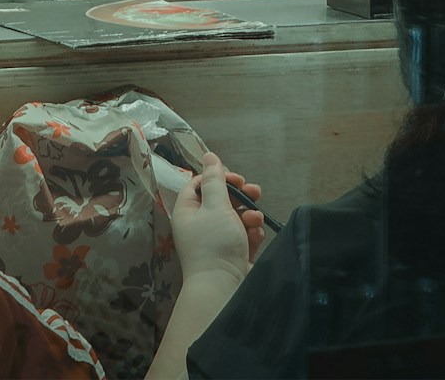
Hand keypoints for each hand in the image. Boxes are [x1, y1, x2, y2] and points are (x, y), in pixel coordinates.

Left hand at [171, 152, 264, 282]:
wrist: (225, 289)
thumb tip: (209, 155)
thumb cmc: (215, 243)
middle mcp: (200, 225)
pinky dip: (251, 234)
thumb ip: (215, 180)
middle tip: (255, 192)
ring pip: (235, 218)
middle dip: (240, 195)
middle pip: (221, 201)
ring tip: (256, 219)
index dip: (217, 177)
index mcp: (188, 211)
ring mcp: (217, 242)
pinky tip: (256, 237)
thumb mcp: (216, 206)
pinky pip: (243, 237)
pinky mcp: (233, 255)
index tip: (235, 178)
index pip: (199, 185)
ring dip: (248, 215)